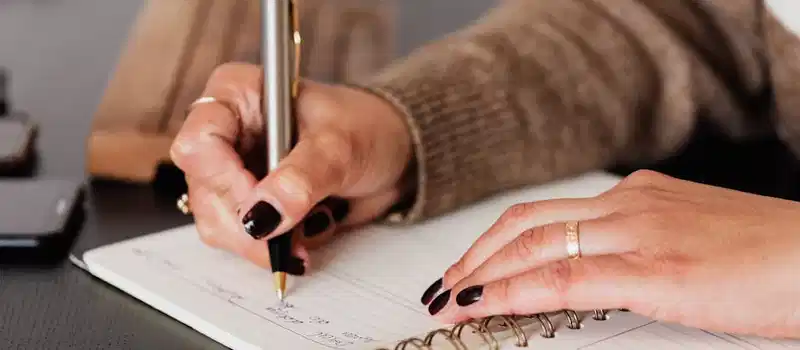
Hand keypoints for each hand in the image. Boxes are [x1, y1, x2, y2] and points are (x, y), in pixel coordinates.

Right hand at [170, 62, 412, 271]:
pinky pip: (241, 239)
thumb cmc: (367, 129)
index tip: (263, 207)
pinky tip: (305, 233)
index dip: (226, 181)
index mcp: (237, 95)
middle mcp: (227, 131)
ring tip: (308, 230)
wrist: (394, 153)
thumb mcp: (339, 147)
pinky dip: (273, 247)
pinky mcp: (250, 203)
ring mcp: (235, 170)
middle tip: (287, 236)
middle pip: (205, 191)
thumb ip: (301, 178)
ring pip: (218, 222)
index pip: (199, 142)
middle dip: (248, 224)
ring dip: (262, 241)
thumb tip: (263, 216)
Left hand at [422, 170, 799, 338]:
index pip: (545, 215)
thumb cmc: (769, 255)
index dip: (496, 242)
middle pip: (526, 223)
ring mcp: (639, 233)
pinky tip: (487, 304)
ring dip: (483, 272)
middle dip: (476, 255)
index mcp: (638, 198)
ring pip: (534, 246)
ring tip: (451, 297)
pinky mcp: (655, 270)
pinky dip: (516, 290)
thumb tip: (600, 274)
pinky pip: (566, 277)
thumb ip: (641, 249)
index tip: (470, 266)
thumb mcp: (690, 242)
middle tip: (445, 283)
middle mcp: (630, 206)